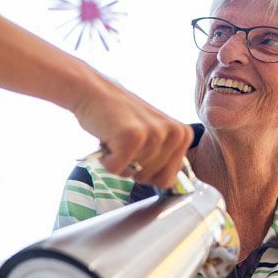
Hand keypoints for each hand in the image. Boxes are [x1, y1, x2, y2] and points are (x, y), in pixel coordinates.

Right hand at [71, 77, 191, 188]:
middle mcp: (174, 133)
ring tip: (117, 137)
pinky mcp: (132, 137)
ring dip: (118, 161)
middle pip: (151, 180)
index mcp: (183, 135)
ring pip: (133, 175)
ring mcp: (154, 134)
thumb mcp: (154, 136)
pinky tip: (108, 138)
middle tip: (126, 141)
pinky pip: (116, 169)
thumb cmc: (121, 117)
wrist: (94, 92)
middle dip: (133, 167)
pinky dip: (105, 160)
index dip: (147, 172)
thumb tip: (170, 185)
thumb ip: (166, 158)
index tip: (139, 148)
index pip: (168, 179)